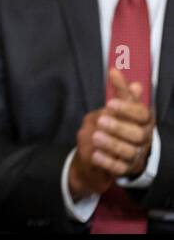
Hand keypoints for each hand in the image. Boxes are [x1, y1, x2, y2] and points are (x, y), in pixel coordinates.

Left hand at [68, 69, 155, 199]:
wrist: (116, 149)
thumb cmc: (121, 123)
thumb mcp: (120, 107)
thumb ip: (119, 91)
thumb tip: (115, 70)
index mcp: (144, 122)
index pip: (142, 115)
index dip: (128, 109)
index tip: (110, 103)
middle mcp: (143, 139)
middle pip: (138, 135)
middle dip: (119, 128)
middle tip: (101, 121)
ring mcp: (136, 155)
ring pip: (129, 152)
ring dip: (112, 144)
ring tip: (96, 136)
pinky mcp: (126, 169)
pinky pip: (120, 168)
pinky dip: (108, 161)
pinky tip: (95, 154)